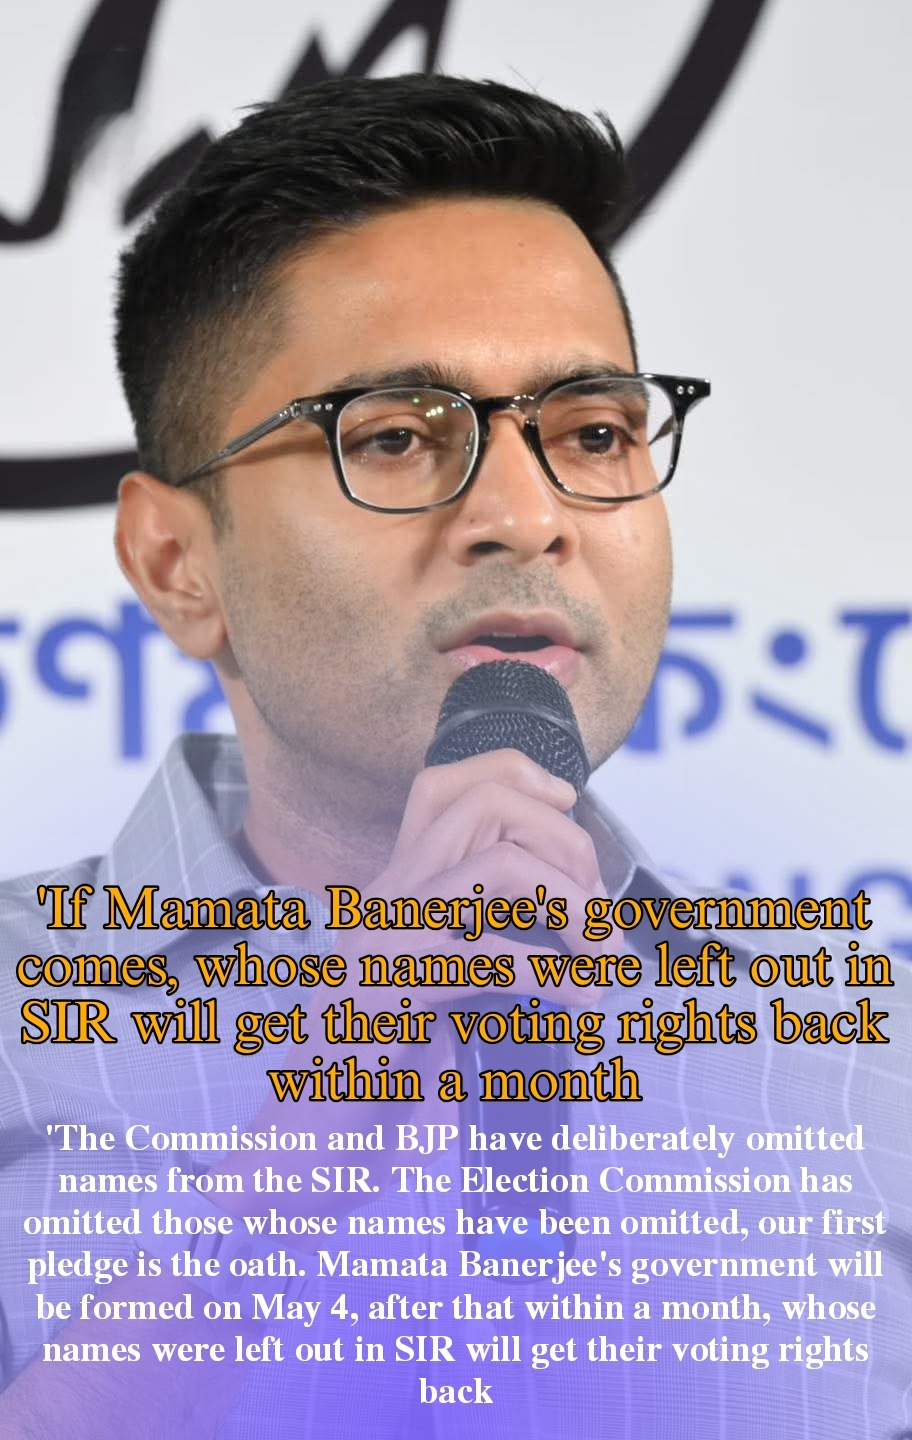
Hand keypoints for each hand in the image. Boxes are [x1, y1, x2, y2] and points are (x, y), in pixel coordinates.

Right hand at [213, 750, 604, 1217]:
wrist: (309, 1148)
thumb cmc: (385, 1073)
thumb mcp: (438, 986)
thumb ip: (481, 939)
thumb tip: (579, 918)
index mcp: (395, 890)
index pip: (441, 787)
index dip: (512, 774)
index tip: (568, 804)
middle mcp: (385, 900)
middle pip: (484, 810)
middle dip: (566, 844)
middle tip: (597, 913)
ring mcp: (383, 942)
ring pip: (498, 868)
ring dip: (571, 908)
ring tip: (600, 959)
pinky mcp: (391, 996)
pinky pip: (490, 957)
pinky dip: (554, 977)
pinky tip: (578, 1005)